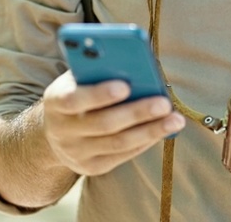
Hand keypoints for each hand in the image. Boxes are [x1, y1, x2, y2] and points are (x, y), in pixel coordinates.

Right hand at [40, 70, 185, 176]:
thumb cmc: (76, 91)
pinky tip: (163, 130)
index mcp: (55, 101)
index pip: (74, 99)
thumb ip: (97, 70)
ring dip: (150, 131)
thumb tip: (133, 63)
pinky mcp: (91, 168)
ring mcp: (76, 152)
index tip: (125, 85)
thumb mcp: (77, 77)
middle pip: (103, 124)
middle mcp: (62, 131)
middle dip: (137, 113)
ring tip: (175, 120)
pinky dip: (145, 141)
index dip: (99, 94)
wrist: (55, 131)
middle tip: (164, 103)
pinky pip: (123, 155)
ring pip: (118, 143)